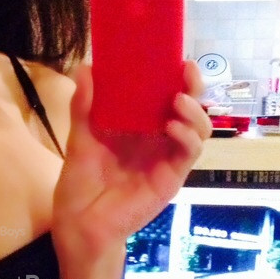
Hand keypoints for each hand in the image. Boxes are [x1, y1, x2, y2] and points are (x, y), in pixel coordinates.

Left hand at [51, 61, 211, 268]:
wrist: (81, 223)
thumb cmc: (80, 183)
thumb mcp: (80, 138)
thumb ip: (85, 106)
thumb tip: (85, 67)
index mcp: (138, 125)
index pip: (164, 93)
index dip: (174, 75)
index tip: (173, 55)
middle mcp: (158, 138)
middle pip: (189, 106)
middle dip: (194, 86)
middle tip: (186, 70)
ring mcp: (167, 157)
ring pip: (199, 128)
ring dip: (195, 110)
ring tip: (178, 101)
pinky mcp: (171, 176)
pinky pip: (190, 152)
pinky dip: (187, 136)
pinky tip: (173, 127)